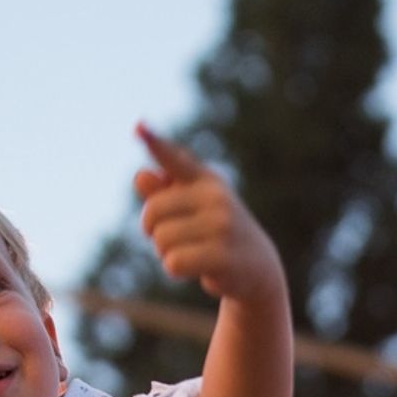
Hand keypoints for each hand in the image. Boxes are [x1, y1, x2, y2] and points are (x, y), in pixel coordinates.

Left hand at [136, 125, 285, 306]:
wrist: (259, 268)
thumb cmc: (217, 233)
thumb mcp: (193, 208)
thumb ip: (164, 191)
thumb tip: (141, 176)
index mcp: (205, 179)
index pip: (173, 159)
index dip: (155, 142)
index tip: (137, 126)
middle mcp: (216, 197)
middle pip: (152, 212)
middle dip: (154, 231)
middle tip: (179, 238)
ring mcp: (222, 225)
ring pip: (161, 240)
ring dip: (167, 253)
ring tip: (194, 253)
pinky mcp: (223, 256)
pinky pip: (173, 262)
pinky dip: (177, 270)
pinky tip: (200, 269)